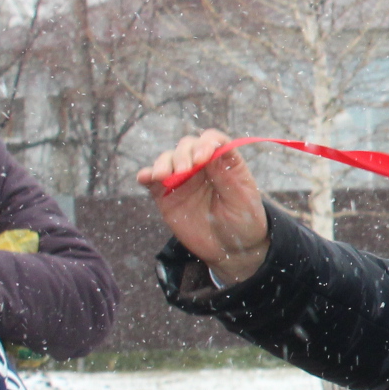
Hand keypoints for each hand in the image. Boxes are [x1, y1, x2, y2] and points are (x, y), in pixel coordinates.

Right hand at [136, 132, 272, 284]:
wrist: (231, 249)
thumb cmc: (243, 221)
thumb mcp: (241, 200)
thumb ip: (226, 177)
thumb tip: (213, 151)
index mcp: (225, 162)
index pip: (213, 140)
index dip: (206, 143)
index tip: (203, 157)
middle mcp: (203, 166)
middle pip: (187, 146)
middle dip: (183, 155)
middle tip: (184, 171)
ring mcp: (183, 179)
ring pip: (168, 159)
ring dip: (163, 163)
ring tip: (163, 176)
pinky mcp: (166, 195)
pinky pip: (152, 180)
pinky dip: (146, 175)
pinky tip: (145, 177)